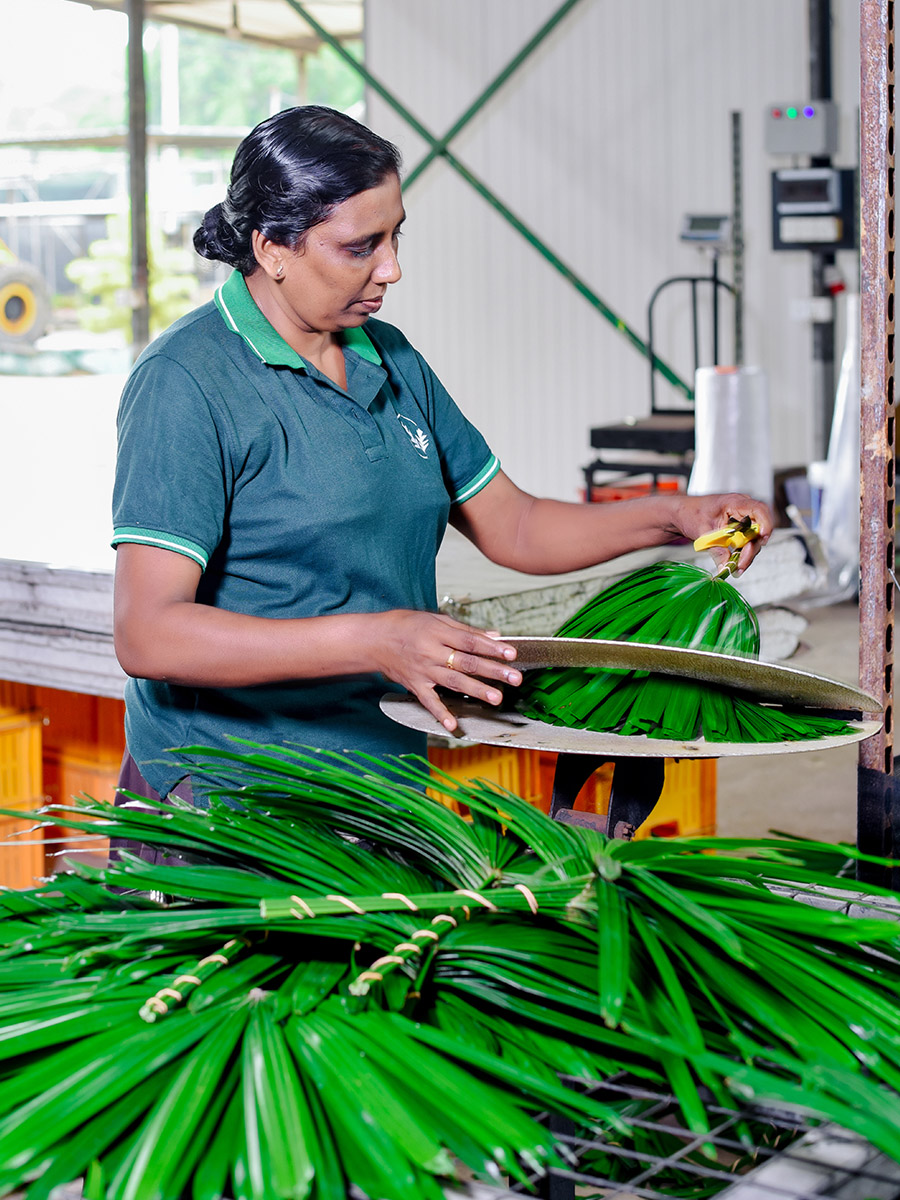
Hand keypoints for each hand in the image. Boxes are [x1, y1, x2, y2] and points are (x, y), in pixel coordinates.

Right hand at [371, 610, 521, 732]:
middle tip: (514, 678)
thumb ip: (465, 630)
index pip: (471, 641)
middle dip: (492, 671)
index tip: (511, 654)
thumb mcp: (435, 619)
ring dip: (476, 690)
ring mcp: (423, 670)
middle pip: (467, 662)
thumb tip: (493, 635)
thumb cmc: (405, 625)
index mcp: (438, 633)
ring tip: (496, 698)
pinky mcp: (415, 685)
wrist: (373, 640)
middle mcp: (431, 652)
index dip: (492, 648)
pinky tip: (454, 725)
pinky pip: (429, 702)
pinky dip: (441, 714)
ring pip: (453, 681)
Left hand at [668, 493, 773, 573]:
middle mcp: (742, 510)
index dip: (766, 523)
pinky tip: (735, 565)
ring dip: (747, 554)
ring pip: (753, 539)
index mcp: (735, 502)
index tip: (763, 538)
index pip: (759, 510)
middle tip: (741, 565)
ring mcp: (741, 520)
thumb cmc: (690, 513)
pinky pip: (745, 543)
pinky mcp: (738, 530)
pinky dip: (741, 554)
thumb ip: (717, 550)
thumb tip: (726, 567)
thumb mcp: (702, 532)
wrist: (680, 514)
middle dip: (752, 549)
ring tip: (736, 569)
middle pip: (758, 529)